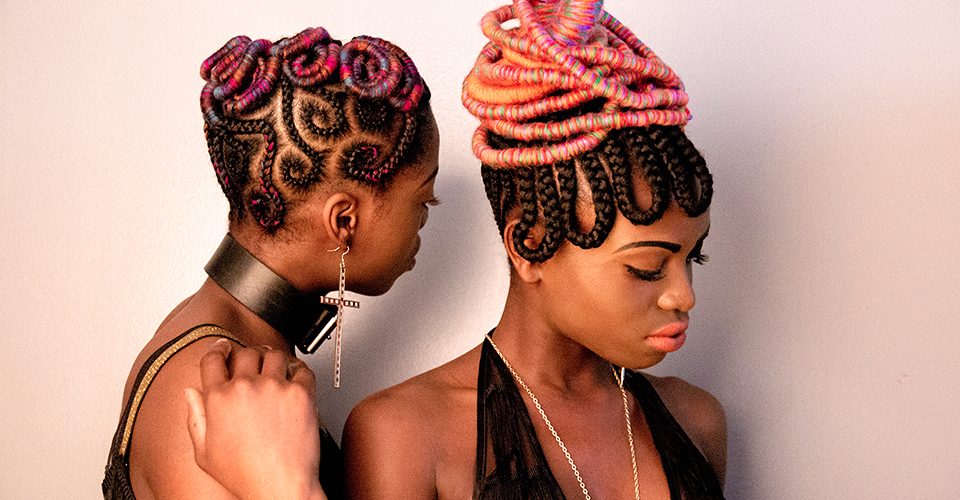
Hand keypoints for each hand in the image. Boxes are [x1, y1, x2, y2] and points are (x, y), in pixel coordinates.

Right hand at [185, 341, 325, 499]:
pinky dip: (298, 370)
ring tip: (273, 366)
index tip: (223, 349)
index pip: (213, 358)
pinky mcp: (301, 393)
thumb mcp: (205, 453)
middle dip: (246, 354)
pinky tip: (294, 377)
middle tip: (251, 360)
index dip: (217, 349)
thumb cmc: (245, 475)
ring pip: (273, 354)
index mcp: (218, 399)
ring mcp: (275, 388)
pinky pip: (301, 369)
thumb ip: (195, 418)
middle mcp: (246, 388)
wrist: (280, 487)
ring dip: (272, 357)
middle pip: (244, 352)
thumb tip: (190, 393)